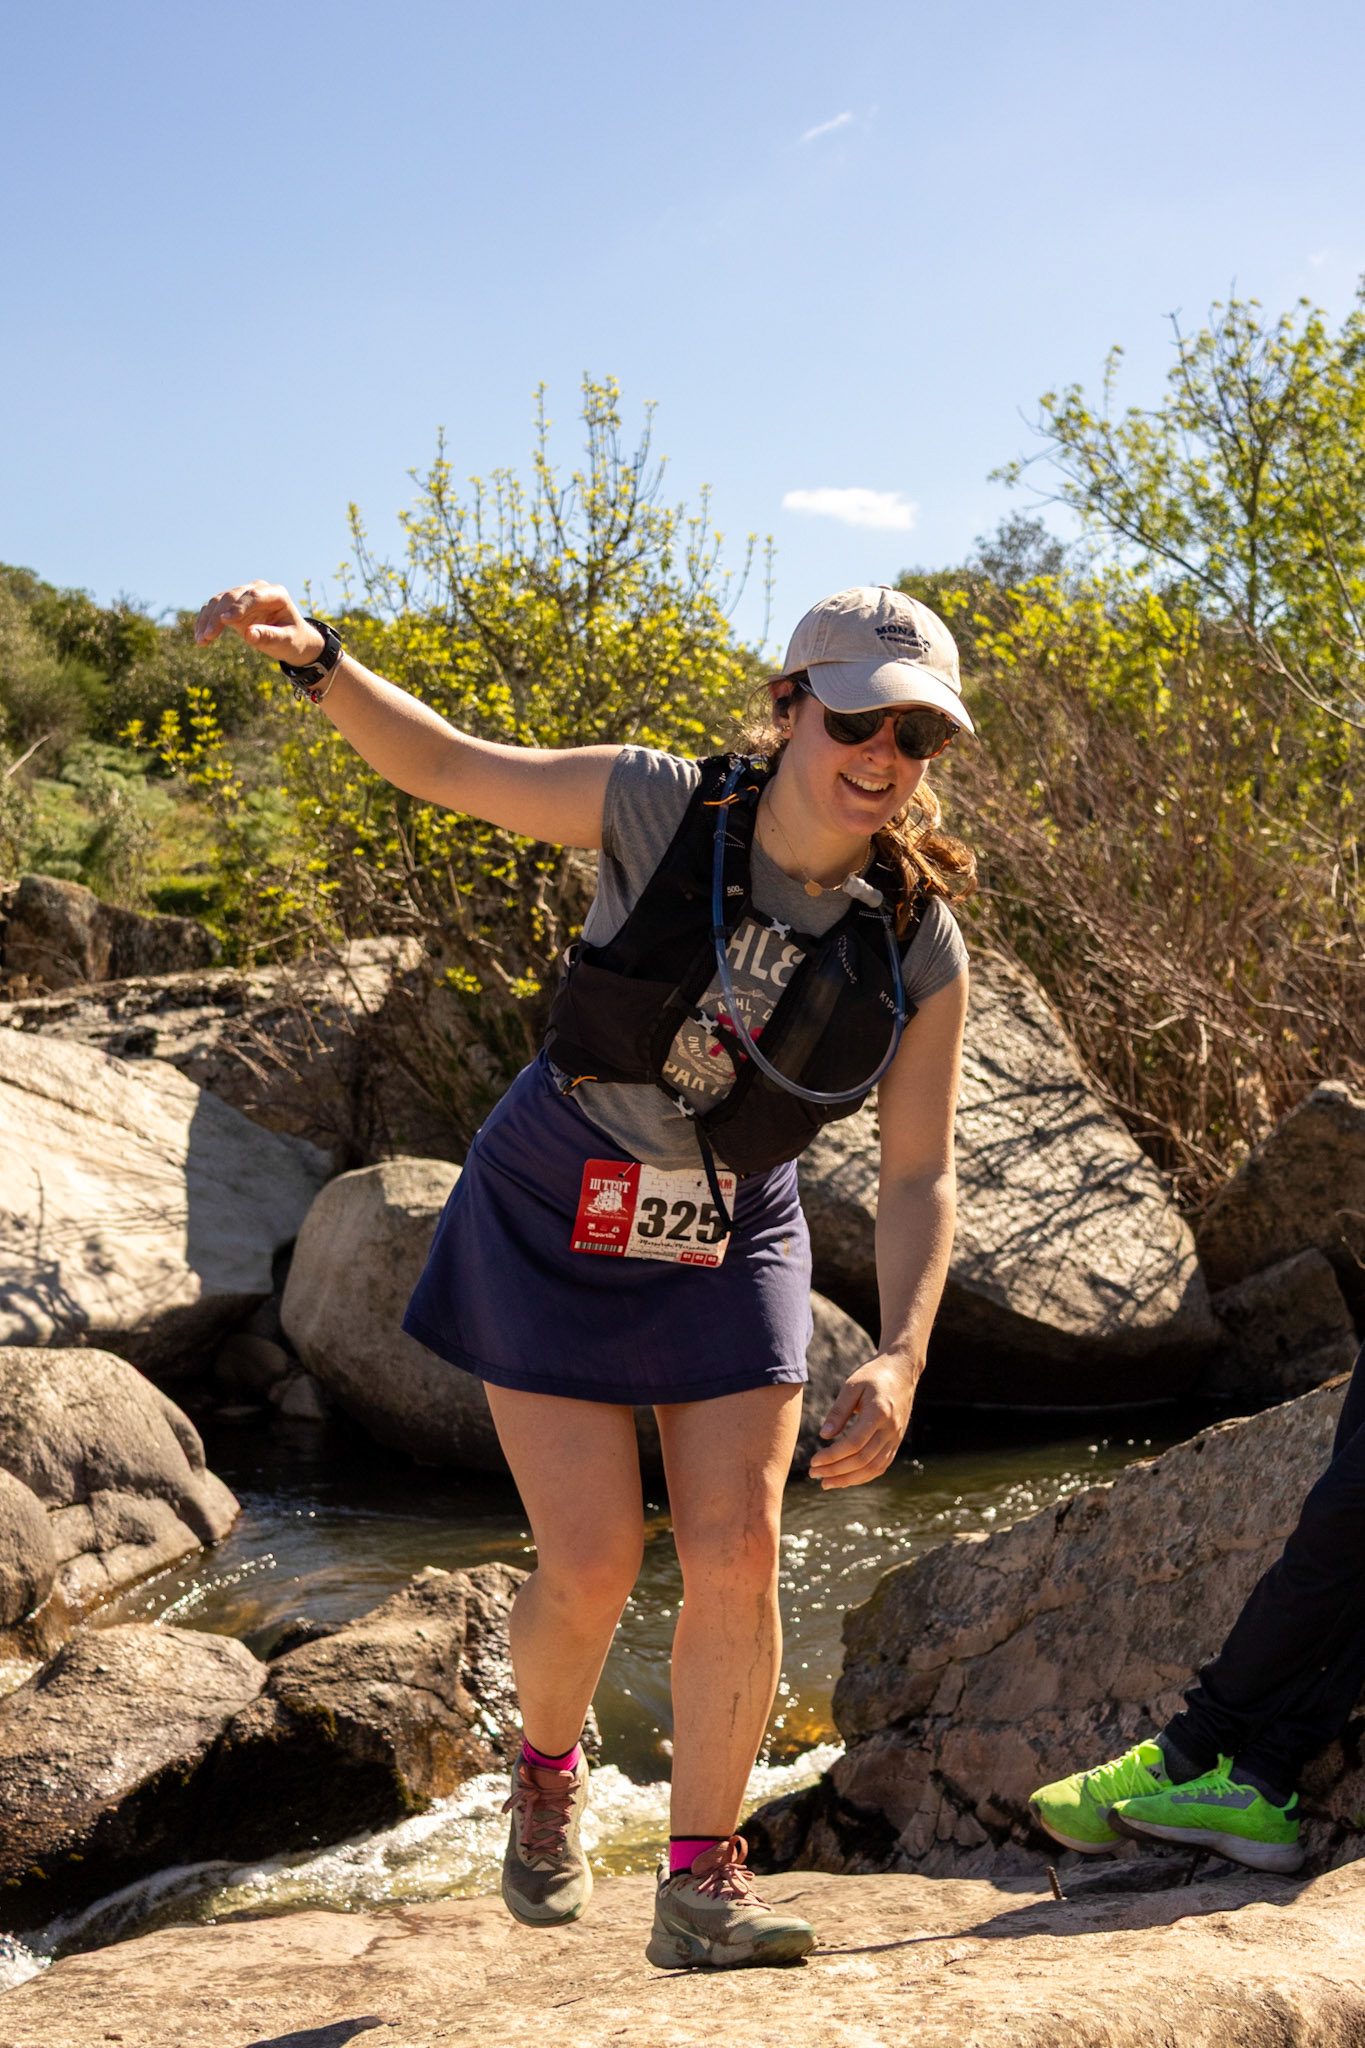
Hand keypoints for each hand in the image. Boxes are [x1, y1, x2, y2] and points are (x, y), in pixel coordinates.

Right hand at [194, 581, 322, 665]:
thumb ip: (270, 636)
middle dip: (218, 616)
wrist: (291, 639)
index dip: (239, 606)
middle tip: (208, 636)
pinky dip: (204, 622)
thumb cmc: (293, 639)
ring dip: (207, 620)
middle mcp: (257, 590)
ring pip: (219, 601)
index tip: (225, 620)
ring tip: (201, 640)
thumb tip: (249, 634)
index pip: (254, 595)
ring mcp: (243, 596)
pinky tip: (199, 638)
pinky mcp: (232, 606)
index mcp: (276, 594)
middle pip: (232, 596)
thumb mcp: (286, 641)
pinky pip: (214, 609)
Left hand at [807, 1354, 919, 1489]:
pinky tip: (846, 1478)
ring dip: (848, 1479)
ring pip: (873, 1467)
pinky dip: (863, 1476)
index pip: (854, 1443)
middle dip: (836, 1471)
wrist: (903, 1371)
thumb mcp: (852, 1386)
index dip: (832, 1456)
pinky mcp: (897, 1441)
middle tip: (814, 1474)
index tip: (814, 1461)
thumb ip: (838, 1411)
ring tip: (826, 1483)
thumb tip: (824, 1435)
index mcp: (879, 1412)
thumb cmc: (874, 1375)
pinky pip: (881, 1465)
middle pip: (862, 1459)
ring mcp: (896, 1437)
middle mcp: (890, 1429)